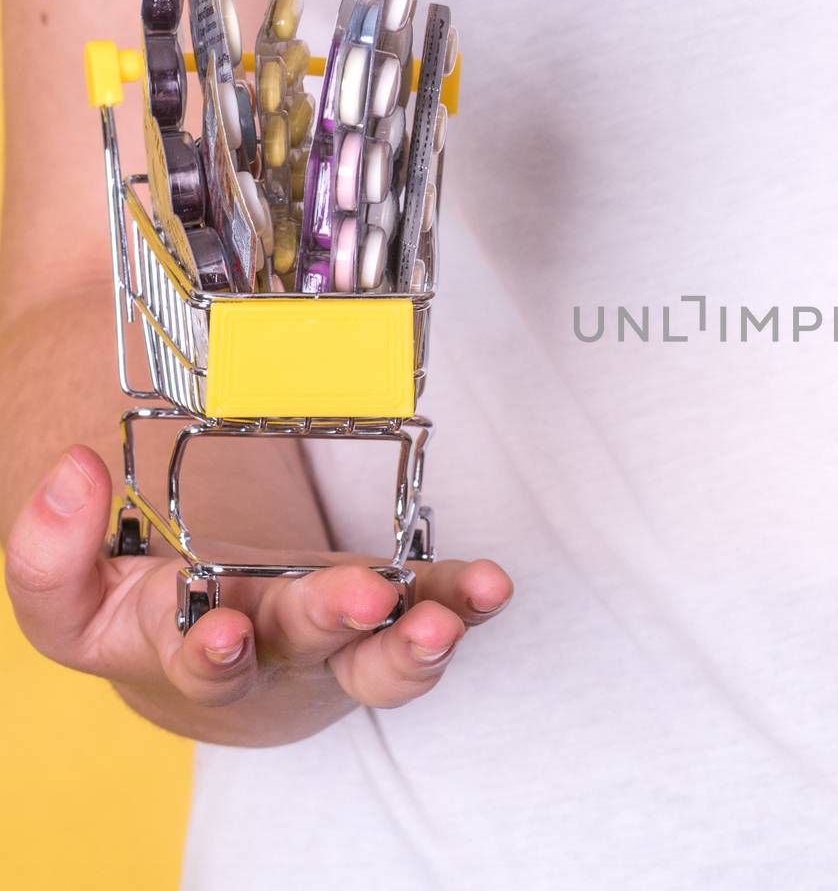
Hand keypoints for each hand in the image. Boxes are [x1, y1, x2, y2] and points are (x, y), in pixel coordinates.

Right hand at [5, 446, 513, 744]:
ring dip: (417, 639)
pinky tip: (490, 586)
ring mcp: (339, 638)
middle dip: (331, 621)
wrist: (216, 652)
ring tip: (445, 618)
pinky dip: (465, 599)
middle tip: (364, 598)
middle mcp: (270, 653)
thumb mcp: (78, 592)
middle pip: (299, 648)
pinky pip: (435, 611)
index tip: (215, 629)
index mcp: (186, 645)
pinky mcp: (395, 615)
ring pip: (379, 658)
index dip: (202, 652)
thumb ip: (51, 548)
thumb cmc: (145, 611)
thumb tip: (72, 473)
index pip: (191, 661)